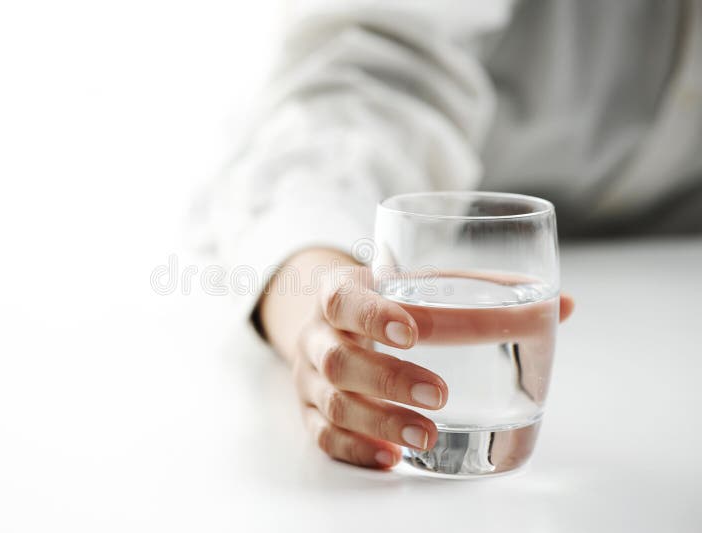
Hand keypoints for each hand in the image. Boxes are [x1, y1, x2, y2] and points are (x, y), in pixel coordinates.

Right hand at [258, 248, 573, 468]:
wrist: (329, 322)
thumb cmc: (388, 303)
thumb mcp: (420, 285)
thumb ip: (483, 292)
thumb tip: (563, 306)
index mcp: (341, 293)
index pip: (342, 299)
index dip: (372, 315)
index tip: (412, 332)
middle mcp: (319, 335)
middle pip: (340, 358)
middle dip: (389, 379)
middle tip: (439, 394)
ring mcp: (310, 376)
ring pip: (333, 402)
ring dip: (381, 420)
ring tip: (426, 434)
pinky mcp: (311, 411)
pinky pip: (324, 436)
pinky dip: (358, 448)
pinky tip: (393, 456)